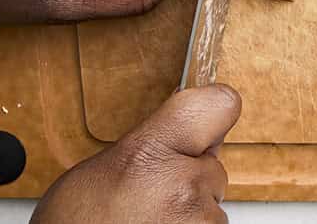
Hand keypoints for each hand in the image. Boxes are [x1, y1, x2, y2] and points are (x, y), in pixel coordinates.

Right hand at [32, 84, 240, 223]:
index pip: (217, 104)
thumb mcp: (99, 172)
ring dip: (189, 210)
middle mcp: (182, 182)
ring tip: (145, 222)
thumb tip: (178, 133)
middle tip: (151, 197)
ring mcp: (198, 219)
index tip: (210, 119)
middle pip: (211, 165)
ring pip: (210, 202)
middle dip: (190, 177)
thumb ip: (148, 144)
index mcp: (150, 151)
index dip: (214, 110)